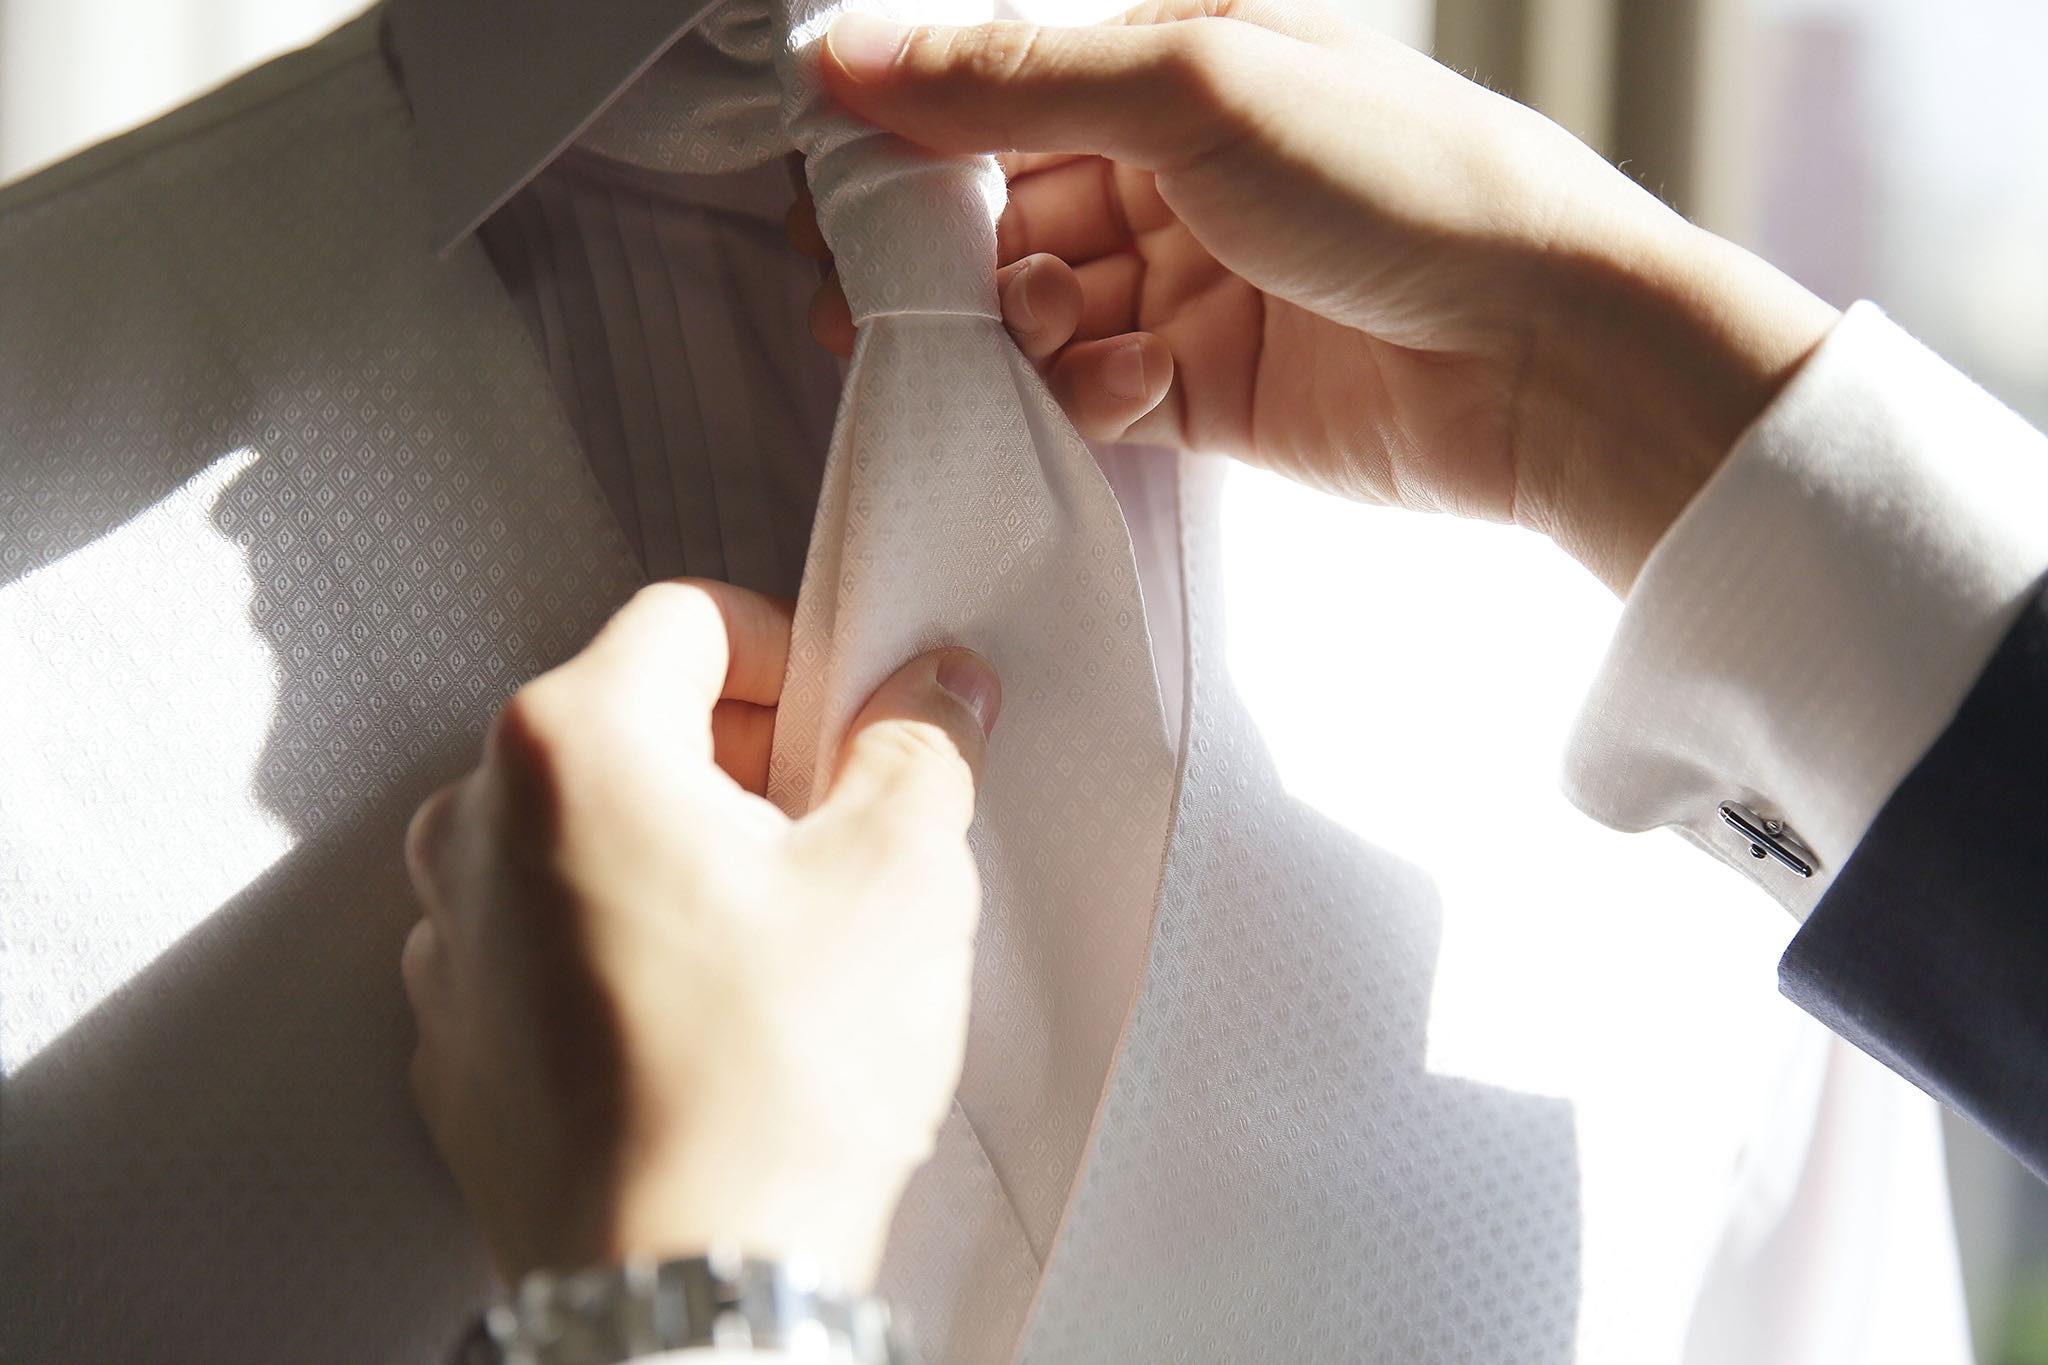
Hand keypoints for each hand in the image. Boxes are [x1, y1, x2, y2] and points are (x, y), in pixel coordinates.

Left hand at [402, 579, 1000, 1288]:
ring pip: (583, 832)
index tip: (843, 721)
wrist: (684, 1289)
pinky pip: (543, 936)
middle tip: (829, 836)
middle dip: (738, 758)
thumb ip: (920, 746)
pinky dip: (620, 940)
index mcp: (574, 746)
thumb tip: (936, 687)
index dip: (789, 656)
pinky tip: (704, 1015)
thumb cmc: (775, 1086)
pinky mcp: (457, 1037)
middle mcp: (477, 824)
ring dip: (677, 849)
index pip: (687, 620)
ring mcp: (452, 938)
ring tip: (769, 939)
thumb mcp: (900, 879)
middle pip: (627, 721)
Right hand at [800, 0, 1839, 591]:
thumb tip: (847, 52)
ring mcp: (1195, 282)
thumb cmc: (1410, 186)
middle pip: (1007, 202)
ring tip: (1053, 323)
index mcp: (1187, 58)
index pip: (1007, 81)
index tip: (840, 179)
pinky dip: (1087, 390)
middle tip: (883, 290)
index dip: (915, 128)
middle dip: (948, 250)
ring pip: (1038, 304)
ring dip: (1020, 322)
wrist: (1552, 360)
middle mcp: (1183, 166)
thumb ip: (1012, 76)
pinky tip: (1129, 380)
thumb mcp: (1197, 88)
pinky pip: (1093, 390)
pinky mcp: (1209, 391)